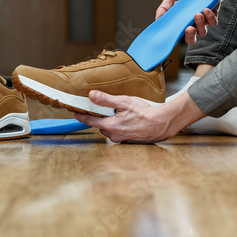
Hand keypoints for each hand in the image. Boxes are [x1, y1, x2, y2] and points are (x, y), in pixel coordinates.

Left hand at [75, 90, 205, 143]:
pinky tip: (129, 121)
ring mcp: (122, 139)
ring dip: (112, 122)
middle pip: (101, 125)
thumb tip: (92, 96)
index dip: (82, 116)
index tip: (76, 114)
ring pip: (110, 130)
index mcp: (110, 126)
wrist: (161, 124)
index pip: (91, 121)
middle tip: (109, 109)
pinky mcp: (129, 140)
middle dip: (102, 117)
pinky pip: (119, 133)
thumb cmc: (144, 113)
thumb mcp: (123, 102)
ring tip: (122, 114)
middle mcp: (114, 135)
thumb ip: (106, 100)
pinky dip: (121, 126)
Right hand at [155, 0, 218, 44]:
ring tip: (197, 14)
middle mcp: (191, 25)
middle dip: (189, 35)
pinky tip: (205, 9)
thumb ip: (163, 8)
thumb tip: (157, 19)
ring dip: (200, 24)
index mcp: (180, 22)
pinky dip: (209, 17)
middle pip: (191, 39)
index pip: (177, 34)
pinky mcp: (212, 17)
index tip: (174, 33)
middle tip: (189, 28)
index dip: (175, 37)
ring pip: (202, 32)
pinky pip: (212, 23)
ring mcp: (202, 22)